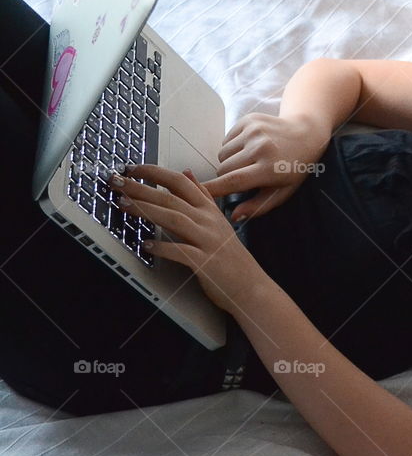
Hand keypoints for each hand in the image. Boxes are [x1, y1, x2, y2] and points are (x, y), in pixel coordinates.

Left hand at [110, 163, 266, 314]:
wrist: (250, 287)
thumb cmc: (231, 257)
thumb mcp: (218, 220)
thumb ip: (202, 196)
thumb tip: (186, 173)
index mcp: (210, 210)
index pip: (180, 182)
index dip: (155, 172)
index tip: (133, 168)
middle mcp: (208, 222)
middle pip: (171, 198)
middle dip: (141, 187)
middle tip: (117, 182)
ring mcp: (207, 241)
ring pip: (174, 219)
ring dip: (146, 210)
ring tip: (123, 204)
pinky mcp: (205, 262)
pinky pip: (181, 252)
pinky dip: (162, 247)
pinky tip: (145, 245)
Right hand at [202, 113, 329, 221]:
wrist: (306, 134)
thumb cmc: (294, 168)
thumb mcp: (282, 192)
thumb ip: (258, 206)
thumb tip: (234, 216)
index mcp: (269, 168)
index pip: (233, 181)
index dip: (213, 189)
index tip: (197, 194)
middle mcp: (260, 147)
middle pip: (223, 169)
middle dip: (226, 177)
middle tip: (243, 177)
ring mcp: (253, 131)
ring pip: (222, 154)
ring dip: (229, 161)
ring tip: (248, 161)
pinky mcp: (248, 120)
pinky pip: (226, 140)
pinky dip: (232, 147)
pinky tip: (249, 148)